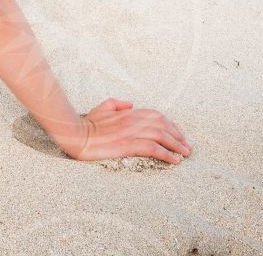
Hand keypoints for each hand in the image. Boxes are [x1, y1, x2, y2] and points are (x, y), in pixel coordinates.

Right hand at [62, 98, 191, 164]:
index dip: (170, 124)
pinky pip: (153, 148)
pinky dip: (166, 154)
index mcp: (128, 112)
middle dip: (178, 135)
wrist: (75, 134)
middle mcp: (132, 120)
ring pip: (161, 136)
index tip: (178, 133)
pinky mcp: (128, 145)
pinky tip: (174, 160)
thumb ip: (117, 103)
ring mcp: (131, 132)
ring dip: (177, 145)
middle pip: (163, 125)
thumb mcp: (102, 107)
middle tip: (187, 146)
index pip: (156, 115)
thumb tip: (131, 104)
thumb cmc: (86, 123)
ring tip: (185, 154)